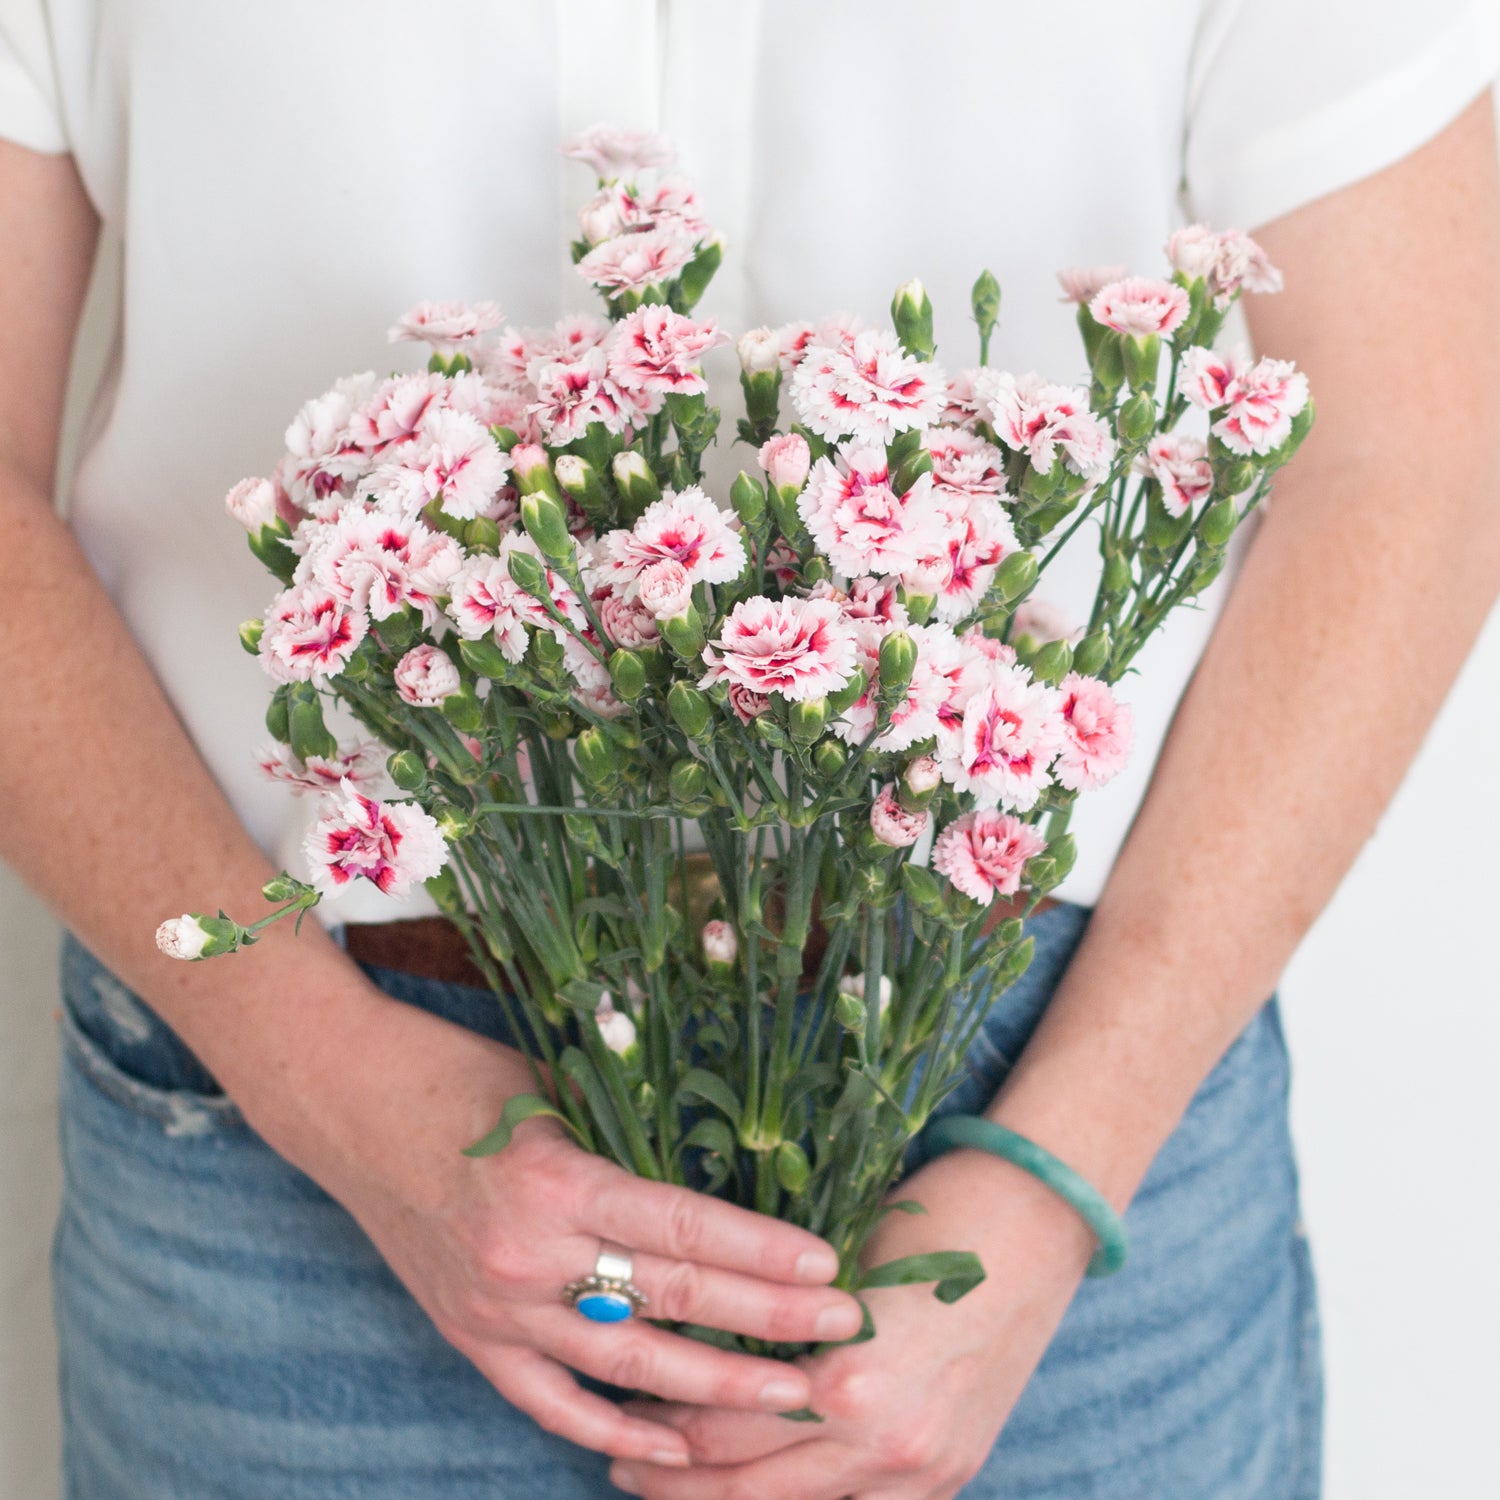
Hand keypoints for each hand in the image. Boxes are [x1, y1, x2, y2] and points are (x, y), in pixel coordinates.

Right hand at [222, 972, 864, 1469]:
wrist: (348, 1101)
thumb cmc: (460, 1076)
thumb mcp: (554, 1092)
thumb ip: (626, 1145)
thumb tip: (720, 1178)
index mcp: (558, 1181)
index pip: (683, 1229)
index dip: (762, 1251)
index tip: (829, 1265)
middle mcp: (529, 1254)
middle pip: (671, 1299)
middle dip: (767, 1320)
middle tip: (842, 1330)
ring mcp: (495, 1307)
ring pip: (624, 1366)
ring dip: (712, 1387)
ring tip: (788, 1396)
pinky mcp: (468, 1335)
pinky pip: (549, 1401)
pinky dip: (612, 1430)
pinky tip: (673, 1446)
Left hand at [608, 1149, 1095, 1497]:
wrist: (1039, 1218)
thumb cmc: (931, 1215)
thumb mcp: (836, 1265)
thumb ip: (774, 1320)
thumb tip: (696, 1346)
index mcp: (847, 1380)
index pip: (721, 1426)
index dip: (659, 1422)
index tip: (621, 1402)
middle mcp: (884, 1443)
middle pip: (750, 1487)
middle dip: (676, 1480)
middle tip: (618, 1459)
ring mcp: (923, 1471)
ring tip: (675, 1486)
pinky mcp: (951, 1475)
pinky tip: (763, 1490)